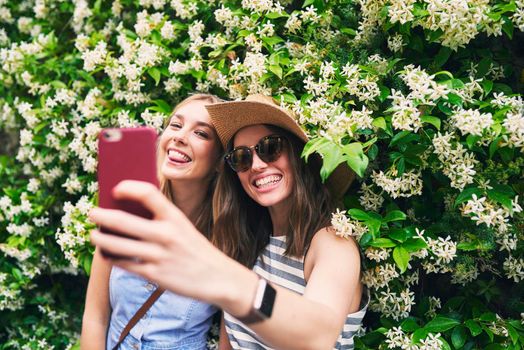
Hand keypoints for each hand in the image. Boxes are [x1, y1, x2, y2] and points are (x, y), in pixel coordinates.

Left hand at [89, 180, 238, 303]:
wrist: (218, 277)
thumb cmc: (196, 249)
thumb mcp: (184, 227)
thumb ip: (161, 220)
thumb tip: (127, 211)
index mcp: (175, 217)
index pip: (147, 193)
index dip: (128, 188)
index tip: (115, 189)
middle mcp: (166, 234)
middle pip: (123, 220)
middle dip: (101, 215)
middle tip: (91, 213)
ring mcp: (159, 255)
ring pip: (117, 245)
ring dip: (99, 239)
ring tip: (93, 235)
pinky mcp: (154, 274)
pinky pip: (124, 264)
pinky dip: (112, 257)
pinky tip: (106, 254)